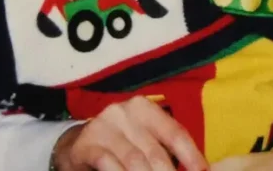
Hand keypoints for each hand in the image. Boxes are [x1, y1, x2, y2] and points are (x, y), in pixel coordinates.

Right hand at [52, 96, 207, 170]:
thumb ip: (165, 150)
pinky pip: (109, 164)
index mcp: (145, 108)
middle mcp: (125, 112)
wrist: (75, 146)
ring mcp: (104, 127)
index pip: (175, 133)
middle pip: (156, 152)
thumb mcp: (143, 140)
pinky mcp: (86, 145)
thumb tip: (198, 168)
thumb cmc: (120, 144)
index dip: (192, 157)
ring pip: (135, 161)